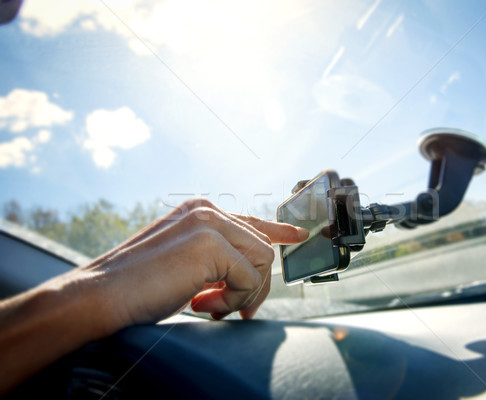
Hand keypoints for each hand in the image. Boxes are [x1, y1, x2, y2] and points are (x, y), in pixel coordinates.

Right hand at [79, 198, 307, 329]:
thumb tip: (249, 268)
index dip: (279, 232)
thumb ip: (216, 255)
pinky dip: (232, 302)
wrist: (98, 296)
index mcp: (199, 210)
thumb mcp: (184, 261)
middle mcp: (207, 210)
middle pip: (262, 247)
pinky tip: (200, 305)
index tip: (298, 237)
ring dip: (241, 294)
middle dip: (253, 285)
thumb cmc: (137, 285)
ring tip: (208, 305)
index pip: (252, 220)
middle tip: (230, 308)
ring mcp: (209, 223)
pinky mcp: (210, 244)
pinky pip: (249, 279)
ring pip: (262, 262)